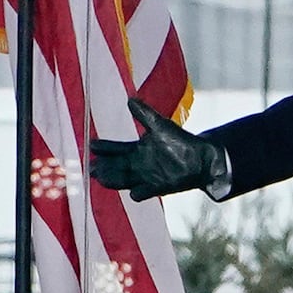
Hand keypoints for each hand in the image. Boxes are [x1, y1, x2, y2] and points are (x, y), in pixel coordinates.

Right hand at [90, 98, 224, 201]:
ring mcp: (146, 177)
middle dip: (103, 166)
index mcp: (137, 150)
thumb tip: (129, 100)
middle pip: (115, 166)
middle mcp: (138, 164)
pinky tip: (133, 192)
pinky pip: (143, 193)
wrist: (201, 159)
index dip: (104, 148)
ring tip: (101, 178)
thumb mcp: (160, 126)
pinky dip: (138, 193)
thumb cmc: (180, 141)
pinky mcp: (157, 187)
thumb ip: (144, 115)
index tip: (91, 145)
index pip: (116, 150)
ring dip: (113, 179)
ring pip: (123, 179)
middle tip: (90, 166)